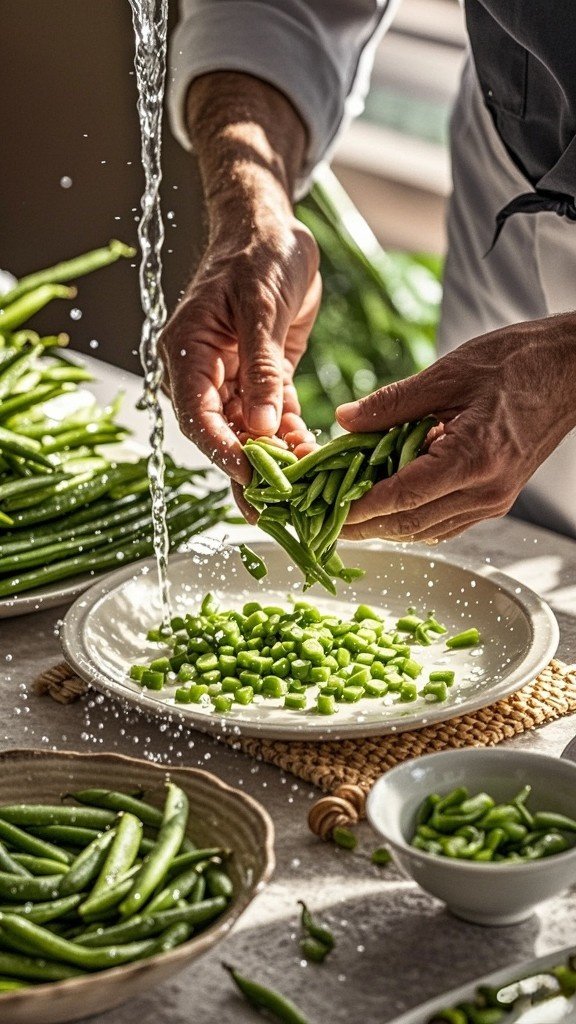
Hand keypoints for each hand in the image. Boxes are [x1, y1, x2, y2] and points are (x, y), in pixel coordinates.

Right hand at [160, 71, 319, 484]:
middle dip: (246, 472)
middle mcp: (205, 372)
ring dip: (272, 463)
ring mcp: (234, 378)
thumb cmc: (259, 254)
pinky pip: (274, 418)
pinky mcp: (263, 378)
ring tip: (299, 497)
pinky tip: (311, 461)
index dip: (220, 448)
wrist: (273, 228)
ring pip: (248, 433)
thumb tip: (262, 425)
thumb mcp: (261, 306)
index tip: (249, 473)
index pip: (197, 413)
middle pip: (221, 433)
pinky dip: (291, 440)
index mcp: (188, 351)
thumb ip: (261, 367)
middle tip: (270, 512)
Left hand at [337, 314, 575, 541]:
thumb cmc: (517, 362)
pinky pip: (446, 521)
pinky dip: (413, 519)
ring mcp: (495, 499)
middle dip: (364, 527)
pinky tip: (388, 506)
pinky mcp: (497, 498)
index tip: (324, 512)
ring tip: (345, 516)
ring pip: (427, 530)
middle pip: (411, 524)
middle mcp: (486, 491)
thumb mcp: (449, 373)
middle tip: (323, 522)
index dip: (359, 509)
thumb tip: (345, 421)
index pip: (403, 498)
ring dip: (385, 526)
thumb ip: (393, 402)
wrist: (571, 369)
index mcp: (474, 458)